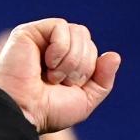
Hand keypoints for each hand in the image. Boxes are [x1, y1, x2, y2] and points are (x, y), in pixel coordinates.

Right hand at [0, 18, 121, 132]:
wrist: (24, 113)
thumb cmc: (49, 111)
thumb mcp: (85, 100)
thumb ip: (103, 81)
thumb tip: (114, 55)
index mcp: (65, 61)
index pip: (91, 50)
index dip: (89, 69)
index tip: (70, 87)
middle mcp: (52, 47)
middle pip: (86, 38)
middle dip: (82, 65)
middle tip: (61, 82)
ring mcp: (40, 38)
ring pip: (77, 31)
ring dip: (71, 60)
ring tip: (53, 76)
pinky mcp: (28, 32)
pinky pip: (61, 26)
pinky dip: (60, 48)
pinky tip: (47, 63)